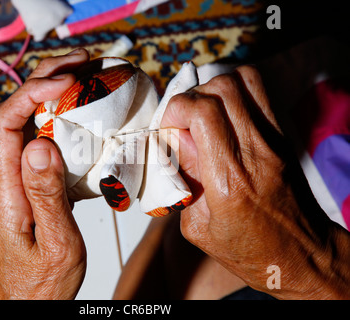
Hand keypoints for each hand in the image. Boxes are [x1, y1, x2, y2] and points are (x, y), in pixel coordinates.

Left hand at [0, 49, 89, 298]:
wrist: (28, 302)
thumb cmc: (42, 281)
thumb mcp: (56, 243)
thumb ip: (47, 195)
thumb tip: (40, 145)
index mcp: (5, 190)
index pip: (5, 123)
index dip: (32, 93)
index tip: (66, 81)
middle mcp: (3, 178)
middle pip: (13, 114)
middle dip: (44, 81)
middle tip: (81, 64)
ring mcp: (13, 179)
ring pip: (27, 124)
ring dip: (53, 96)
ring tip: (85, 78)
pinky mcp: (26, 184)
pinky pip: (38, 142)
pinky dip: (60, 120)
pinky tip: (81, 115)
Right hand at [161, 66, 349, 298]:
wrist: (302, 257)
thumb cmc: (251, 252)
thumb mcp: (199, 228)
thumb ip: (184, 179)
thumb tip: (175, 140)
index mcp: (229, 181)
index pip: (202, 113)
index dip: (176, 109)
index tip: (168, 127)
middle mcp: (254, 154)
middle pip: (222, 88)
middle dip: (191, 96)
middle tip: (183, 121)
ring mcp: (273, 142)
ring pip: (243, 81)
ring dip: (214, 89)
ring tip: (202, 113)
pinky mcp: (282, 138)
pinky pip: (259, 93)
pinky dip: (234, 92)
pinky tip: (222, 115)